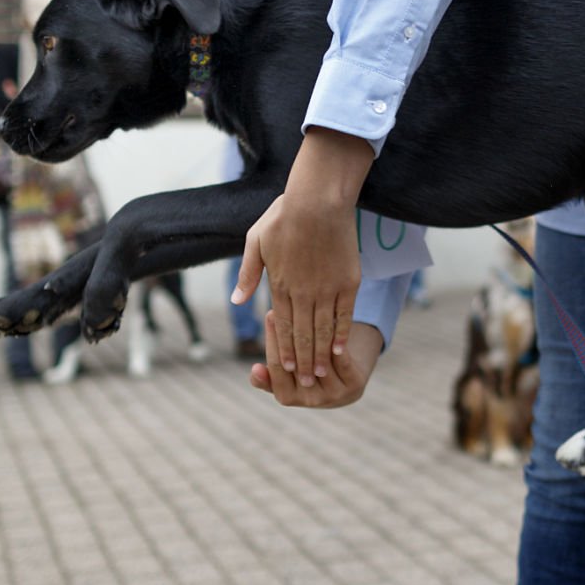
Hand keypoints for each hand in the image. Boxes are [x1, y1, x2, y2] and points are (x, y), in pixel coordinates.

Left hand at [233, 128, 373, 385]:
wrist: (317, 199)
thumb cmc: (284, 215)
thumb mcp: (255, 241)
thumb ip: (247, 274)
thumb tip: (236, 301)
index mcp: (279, 283)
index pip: (280, 325)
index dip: (283, 349)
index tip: (285, 369)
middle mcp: (303, 291)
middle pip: (302, 334)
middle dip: (302, 361)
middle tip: (305, 384)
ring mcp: (327, 288)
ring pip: (323, 329)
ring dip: (321, 354)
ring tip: (321, 374)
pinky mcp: (348, 282)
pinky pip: (345, 314)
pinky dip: (342, 333)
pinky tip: (340, 349)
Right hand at [250, 319, 382, 407]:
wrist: (344, 377)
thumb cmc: (307, 370)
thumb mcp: (285, 375)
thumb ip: (267, 374)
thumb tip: (254, 370)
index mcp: (287, 398)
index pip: (276, 365)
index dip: (274, 339)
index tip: (272, 314)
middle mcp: (311, 401)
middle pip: (297, 362)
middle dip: (291, 331)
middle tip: (289, 305)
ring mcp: (335, 395)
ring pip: (319, 359)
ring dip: (313, 332)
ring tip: (307, 307)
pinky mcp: (354, 385)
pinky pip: (341, 358)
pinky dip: (334, 339)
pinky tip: (328, 319)